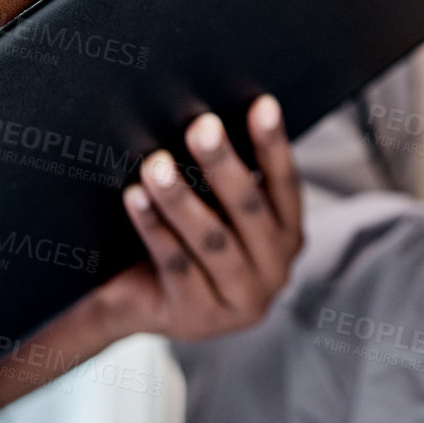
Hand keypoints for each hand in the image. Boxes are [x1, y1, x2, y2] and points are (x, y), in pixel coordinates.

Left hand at [0, 96, 301, 417]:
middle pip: (249, 211)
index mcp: (289, 237)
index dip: (274, 144)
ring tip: (156, 164)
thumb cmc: (186, 242)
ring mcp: (239, 301)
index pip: (285, 184)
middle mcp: (275, 272)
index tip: (261, 105)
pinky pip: (175, 264)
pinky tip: (135, 198)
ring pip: (211, 240)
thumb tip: (209, 119)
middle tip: (201, 126)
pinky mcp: (198, 317)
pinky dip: (154, 228)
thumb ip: (227, 181)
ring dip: (181, 199)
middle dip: (224, 165)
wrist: (138, 305)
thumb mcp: (219, 213)